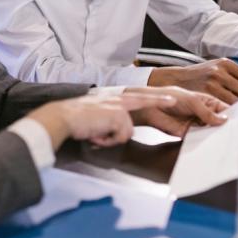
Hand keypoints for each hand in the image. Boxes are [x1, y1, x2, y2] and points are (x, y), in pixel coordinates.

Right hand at [26, 93, 176, 149]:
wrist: (63, 116)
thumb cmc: (74, 119)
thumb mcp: (95, 117)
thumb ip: (108, 120)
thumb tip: (113, 131)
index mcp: (111, 99)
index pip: (137, 97)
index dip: (153, 98)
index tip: (168, 97)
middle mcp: (116, 100)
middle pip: (144, 99)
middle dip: (160, 101)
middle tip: (174, 100)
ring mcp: (118, 107)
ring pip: (126, 132)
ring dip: (111, 138)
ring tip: (96, 134)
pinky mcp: (117, 116)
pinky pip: (120, 137)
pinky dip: (108, 141)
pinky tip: (97, 135)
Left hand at [125, 86, 228, 136]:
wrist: (152, 107)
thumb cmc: (171, 97)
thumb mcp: (193, 101)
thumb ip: (207, 112)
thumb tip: (224, 120)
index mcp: (207, 102)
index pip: (224, 109)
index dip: (231, 115)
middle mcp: (204, 114)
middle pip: (219, 122)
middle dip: (225, 127)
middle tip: (235, 133)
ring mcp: (197, 124)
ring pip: (211, 132)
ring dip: (216, 135)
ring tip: (225, 139)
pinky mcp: (189, 134)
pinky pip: (200, 139)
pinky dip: (205, 142)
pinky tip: (211, 144)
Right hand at [147, 58, 237, 104]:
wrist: (176, 80)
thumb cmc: (200, 75)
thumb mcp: (218, 67)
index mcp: (225, 63)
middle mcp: (219, 72)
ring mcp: (212, 83)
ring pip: (236, 100)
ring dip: (236, 105)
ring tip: (231, 106)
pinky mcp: (206, 95)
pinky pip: (224, 106)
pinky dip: (227, 110)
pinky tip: (223, 109)